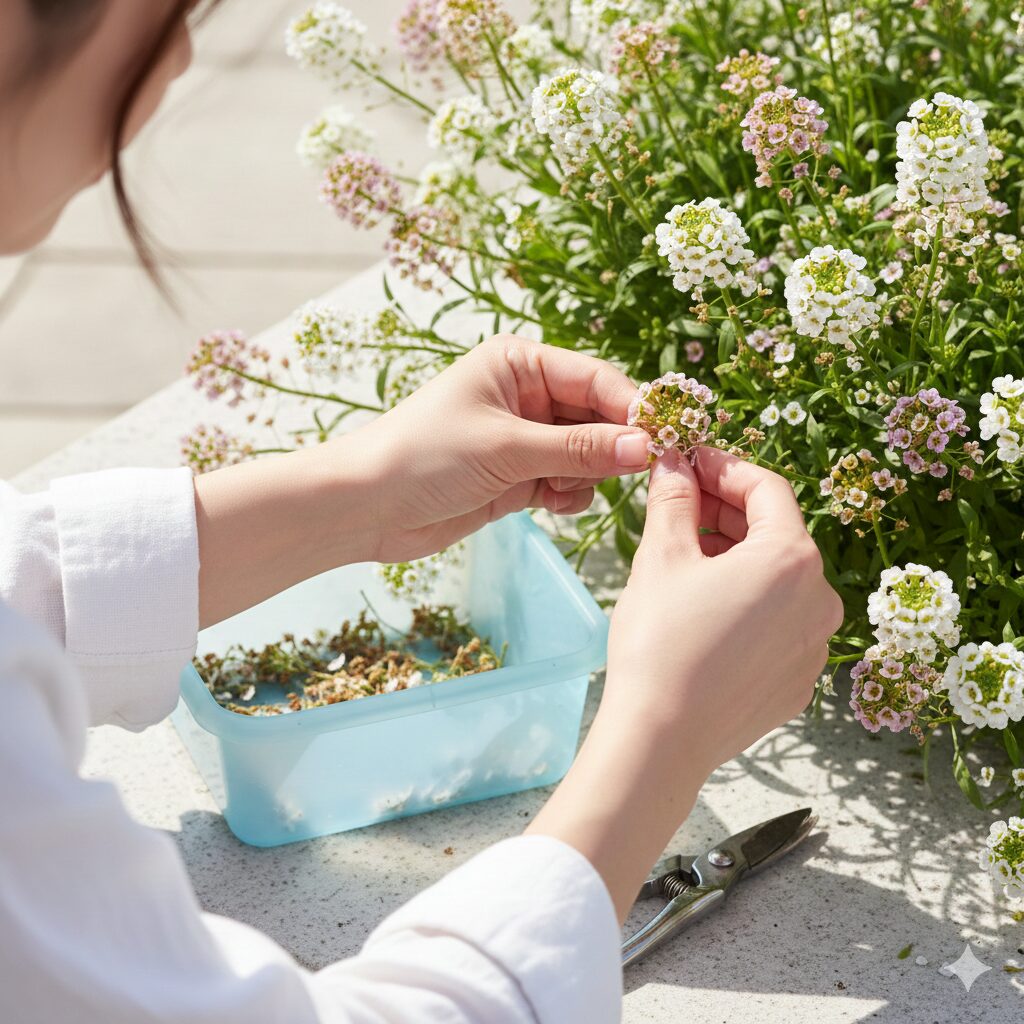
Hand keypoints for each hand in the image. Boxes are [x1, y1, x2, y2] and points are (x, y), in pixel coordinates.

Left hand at [337, 334, 651, 562]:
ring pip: (588, 454)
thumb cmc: (424, 456)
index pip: (596, 379)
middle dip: (613, 447)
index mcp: (520, 364)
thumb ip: (579, 450)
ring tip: (557, 488)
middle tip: (636, 473)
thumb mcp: (507, 447)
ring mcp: (524, 437)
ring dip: (586, 474)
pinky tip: (548, 503)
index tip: (668, 436)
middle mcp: (526, 395)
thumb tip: (646, 447)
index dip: (634, 408)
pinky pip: (568, 481)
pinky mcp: (518, 476)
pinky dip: (568, 494)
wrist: (367, 507)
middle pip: (598, 417)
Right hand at [603, 445, 843, 774]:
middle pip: (776, 534)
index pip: (766, 488)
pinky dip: (747, 604)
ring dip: (736, 558)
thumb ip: (674, 500)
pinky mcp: (799, 680)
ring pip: (778, 581)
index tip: (688, 462)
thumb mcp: (662, 558)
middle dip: (727, 513)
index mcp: (793, 559)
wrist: (661, 739)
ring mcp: (816, 646)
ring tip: (685, 557)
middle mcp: (821, 600)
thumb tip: (674, 463)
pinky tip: (703, 611)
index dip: (723, 467)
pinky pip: (778, 624)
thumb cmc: (660, 643)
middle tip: (678, 504)